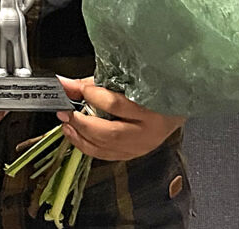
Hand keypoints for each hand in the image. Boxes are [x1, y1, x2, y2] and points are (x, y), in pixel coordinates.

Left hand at [55, 76, 183, 161]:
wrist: (174, 108)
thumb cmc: (150, 91)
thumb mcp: (126, 83)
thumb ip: (95, 84)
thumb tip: (66, 85)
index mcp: (150, 109)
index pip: (117, 105)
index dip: (93, 96)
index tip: (76, 87)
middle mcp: (147, 133)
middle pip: (110, 133)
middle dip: (82, 123)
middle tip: (65, 112)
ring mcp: (140, 147)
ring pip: (106, 148)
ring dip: (81, 136)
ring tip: (66, 124)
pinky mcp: (132, 155)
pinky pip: (106, 155)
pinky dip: (87, 146)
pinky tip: (76, 135)